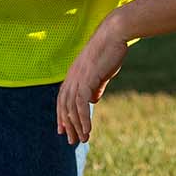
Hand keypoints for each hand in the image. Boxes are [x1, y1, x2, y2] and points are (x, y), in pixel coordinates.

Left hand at [56, 14, 128, 144]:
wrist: (114, 34)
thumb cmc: (110, 51)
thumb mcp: (101, 72)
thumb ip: (96, 86)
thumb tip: (93, 100)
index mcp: (73, 75)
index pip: (63, 99)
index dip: (61, 115)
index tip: (62, 129)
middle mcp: (72, 77)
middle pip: (64, 106)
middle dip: (67, 125)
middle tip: (71, 141)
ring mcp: (78, 78)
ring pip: (72, 108)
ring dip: (77, 125)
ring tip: (82, 139)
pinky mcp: (87, 79)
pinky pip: (82, 104)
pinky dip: (83, 118)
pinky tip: (87, 129)